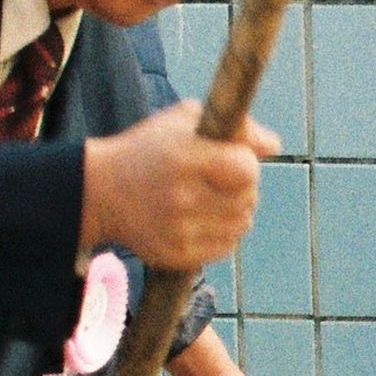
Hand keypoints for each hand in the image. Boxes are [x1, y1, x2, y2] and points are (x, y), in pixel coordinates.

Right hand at [79, 112, 277, 271]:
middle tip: (220, 179)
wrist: (101, 192)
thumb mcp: (185, 120)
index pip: (246, 169)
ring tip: (212, 197)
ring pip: (241, 224)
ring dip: (236, 210)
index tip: (231, 158)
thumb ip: (234, 127)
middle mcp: (181, 197)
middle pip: (248, 198)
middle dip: (243, 186)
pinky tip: (204, 217)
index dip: (245, 162)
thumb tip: (274, 146)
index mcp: (183, 159)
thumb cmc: (150, 147)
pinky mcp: (177, 255)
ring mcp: (178, 230)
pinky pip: (226, 246)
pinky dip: (224, 232)